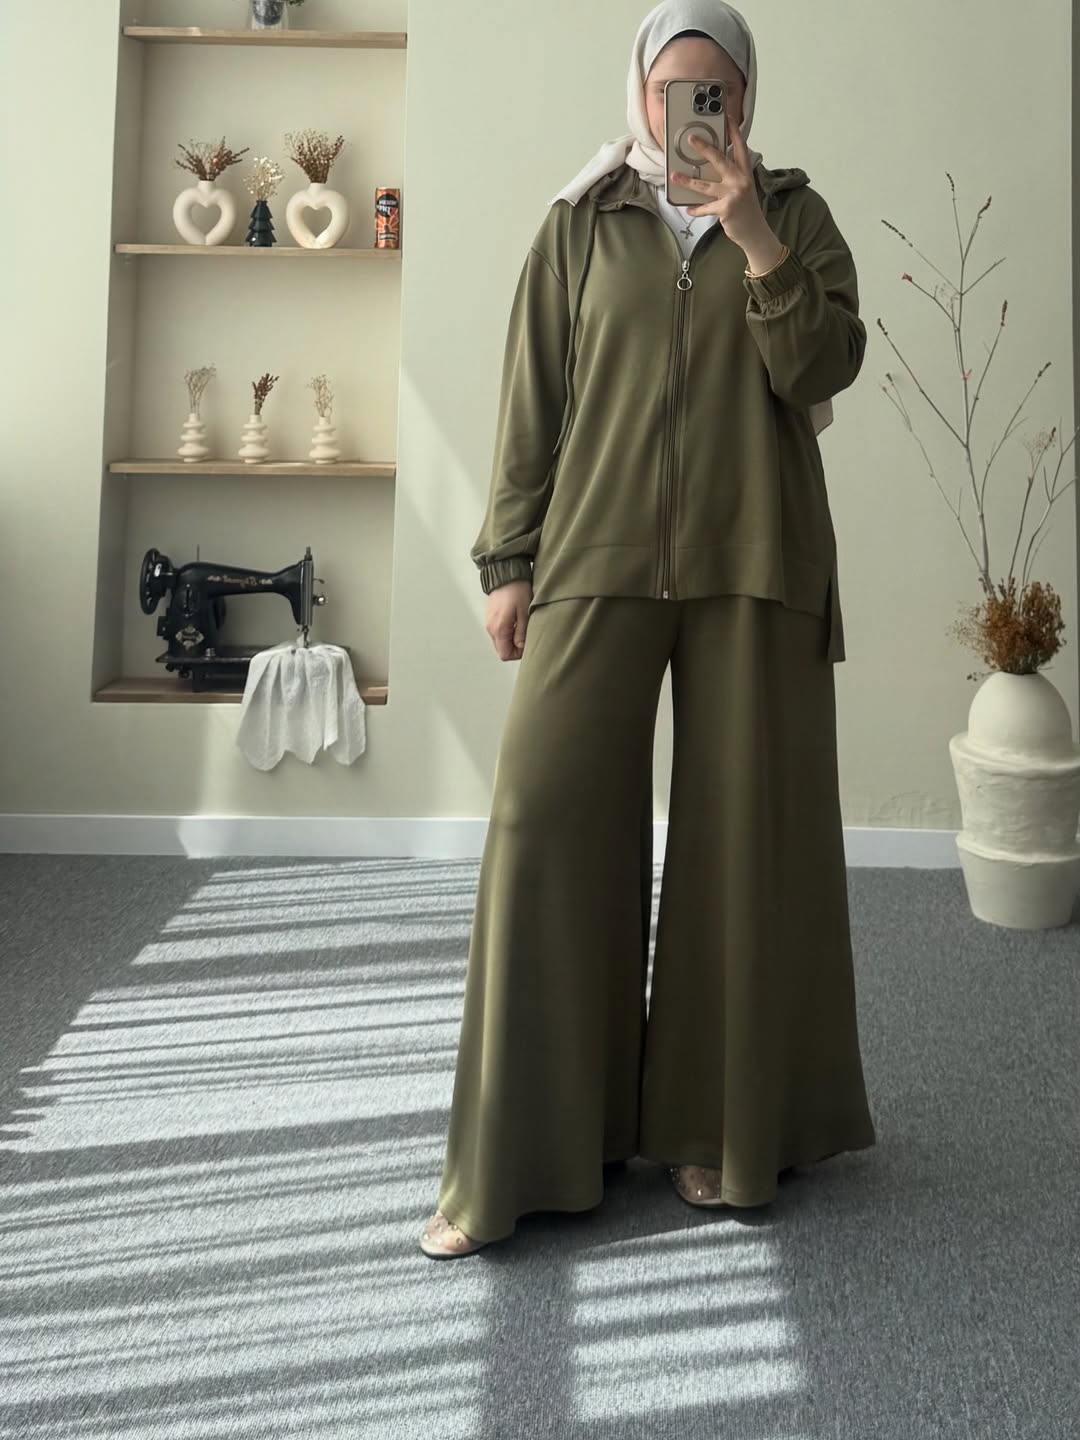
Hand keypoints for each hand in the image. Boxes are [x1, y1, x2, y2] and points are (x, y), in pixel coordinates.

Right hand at [485, 579, 531, 660]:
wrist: (506, 573)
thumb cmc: (516, 590)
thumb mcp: (524, 613)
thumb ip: (521, 633)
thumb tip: (521, 647)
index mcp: (498, 629)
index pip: (505, 655)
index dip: (517, 653)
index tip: (526, 643)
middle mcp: (491, 628)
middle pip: (502, 649)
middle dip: (515, 647)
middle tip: (526, 634)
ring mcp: (490, 622)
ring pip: (501, 640)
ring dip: (512, 638)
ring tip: (522, 624)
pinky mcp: (491, 616)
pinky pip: (499, 631)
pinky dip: (508, 631)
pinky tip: (516, 620)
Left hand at [670, 111, 784, 269]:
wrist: (754, 231)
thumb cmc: (747, 209)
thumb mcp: (743, 187)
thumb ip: (732, 175)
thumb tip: (711, 166)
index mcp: (745, 172)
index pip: (740, 147)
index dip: (734, 131)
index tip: (727, 117)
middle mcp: (740, 180)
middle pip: (719, 159)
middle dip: (704, 148)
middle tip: (691, 138)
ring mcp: (733, 194)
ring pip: (705, 185)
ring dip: (687, 181)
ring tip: (674, 176)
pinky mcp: (726, 208)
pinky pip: (705, 207)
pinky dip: (696, 209)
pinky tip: (688, 209)